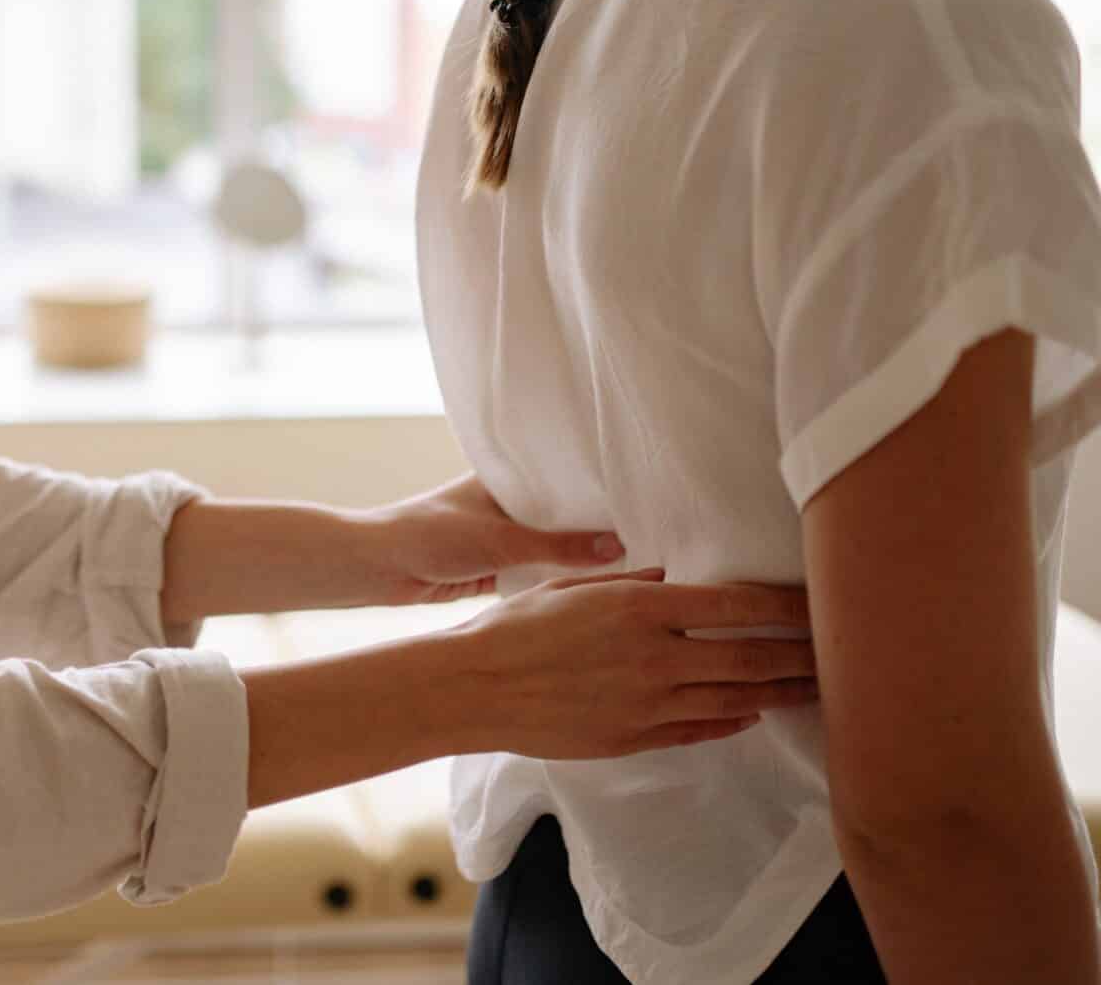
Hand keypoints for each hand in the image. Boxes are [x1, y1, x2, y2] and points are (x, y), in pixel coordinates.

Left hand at [355, 472, 625, 603]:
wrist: (377, 568)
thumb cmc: (430, 535)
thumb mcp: (500, 539)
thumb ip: (558, 547)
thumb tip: (618, 547)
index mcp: (506, 478)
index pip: (564, 478)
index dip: (599, 490)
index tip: (644, 500)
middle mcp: (506, 504)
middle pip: (563, 516)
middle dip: (595, 529)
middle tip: (651, 538)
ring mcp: (501, 536)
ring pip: (552, 547)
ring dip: (577, 558)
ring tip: (635, 565)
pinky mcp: (495, 568)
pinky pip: (536, 571)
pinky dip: (557, 580)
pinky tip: (594, 590)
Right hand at [446, 568, 818, 758]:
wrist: (475, 689)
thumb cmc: (513, 629)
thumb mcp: (571, 587)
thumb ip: (628, 582)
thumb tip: (670, 578)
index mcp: (641, 608)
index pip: (738, 607)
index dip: (787, 608)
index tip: (821, 604)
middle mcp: (656, 657)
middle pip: (751, 657)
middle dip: (801, 654)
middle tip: (841, 653)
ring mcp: (649, 703)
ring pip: (737, 698)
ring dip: (781, 692)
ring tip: (815, 688)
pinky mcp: (636, 738)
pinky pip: (701, 729)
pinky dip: (734, 720)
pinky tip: (754, 713)